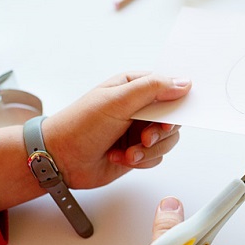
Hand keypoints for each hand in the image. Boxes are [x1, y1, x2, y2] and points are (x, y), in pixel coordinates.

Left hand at [42, 72, 190, 188]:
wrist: (60, 159)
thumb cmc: (80, 125)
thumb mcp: (117, 100)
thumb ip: (152, 89)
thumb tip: (184, 83)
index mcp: (135, 87)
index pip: (170, 88)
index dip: (176, 104)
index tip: (169, 118)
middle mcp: (140, 108)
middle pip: (173, 118)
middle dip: (161, 132)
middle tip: (146, 138)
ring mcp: (139, 130)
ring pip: (168, 140)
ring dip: (149, 150)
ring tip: (128, 153)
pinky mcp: (138, 152)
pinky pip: (157, 157)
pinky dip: (142, 161)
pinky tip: (120, 157)